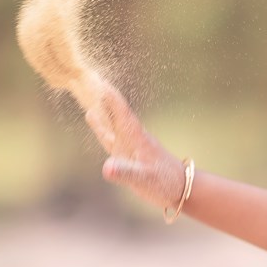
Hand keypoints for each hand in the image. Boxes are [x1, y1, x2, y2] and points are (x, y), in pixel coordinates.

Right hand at [82, 81, 185, 211]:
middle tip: (86, 78)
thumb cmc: (165, 183)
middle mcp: (131, 137)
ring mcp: (129, 145)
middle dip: (101, 96)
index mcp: (137, 138)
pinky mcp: (127, 153)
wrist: (181, 188)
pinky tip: (93, 116)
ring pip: (110, 121)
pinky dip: (99, 123)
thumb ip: (126, 172)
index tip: (98, 80)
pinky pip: (109, 134)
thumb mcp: (144, 179)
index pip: (122, 112)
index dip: (110, 97)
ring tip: (85, 91)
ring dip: (98, 106)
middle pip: (113, 112)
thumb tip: (107, 167)